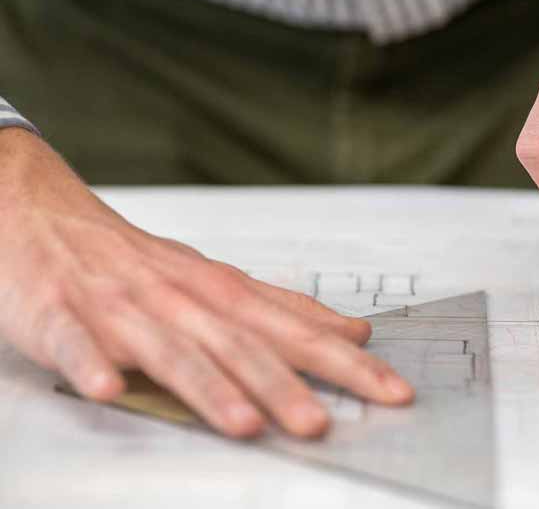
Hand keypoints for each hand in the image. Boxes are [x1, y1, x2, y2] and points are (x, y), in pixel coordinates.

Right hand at [0, 129, 413, 437]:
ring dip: (209, 388)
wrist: (48, 217)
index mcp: (221, 291)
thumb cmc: (139, 260)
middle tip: (322, 423)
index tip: (390, 388)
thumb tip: (351, 331)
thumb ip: (284, 310)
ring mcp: (122, 309)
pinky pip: (77, 345)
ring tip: (243, 423)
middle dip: (285, 385)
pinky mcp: (62, 317)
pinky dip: (94, 364)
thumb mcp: (218, 280)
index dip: (345, 361)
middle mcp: (181, 299)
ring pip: (172, 352)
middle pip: (242, 345)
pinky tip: (111, 389)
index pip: (295, 330)